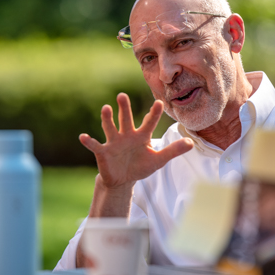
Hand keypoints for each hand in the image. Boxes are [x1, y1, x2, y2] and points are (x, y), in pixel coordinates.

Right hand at [79, 93, 193, 189]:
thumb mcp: (158, 160)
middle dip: (125, 108)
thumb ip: (173, 151)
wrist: (123, 179)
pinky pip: (95, 145)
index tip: (159, 103)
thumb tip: (191, 143)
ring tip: (106, 108)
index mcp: (141, 136)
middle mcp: (126, 135)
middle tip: (123, 95)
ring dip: (107, 118)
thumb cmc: (140, 166)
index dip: (154, 114)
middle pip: (126, 119)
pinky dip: (88, 141)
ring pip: (110, 128)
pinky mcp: (103, 152)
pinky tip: (83, 137)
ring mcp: (114, 142)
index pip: (149, 122)